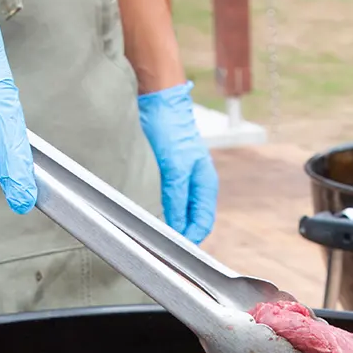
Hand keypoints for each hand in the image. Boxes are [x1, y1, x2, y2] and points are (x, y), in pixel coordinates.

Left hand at [137, 82, 218, 243]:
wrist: (159, 102)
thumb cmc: (172, 130)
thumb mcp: (175, 168)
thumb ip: (178, 198)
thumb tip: (178, 228)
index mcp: (205, 184)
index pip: (203, 223)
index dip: (190, 239)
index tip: (173, 250)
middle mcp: (196, 185)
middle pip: (191, 221)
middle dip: (178, 235)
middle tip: (159, 246)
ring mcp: (182, 180)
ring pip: (178, 213)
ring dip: (167, 223)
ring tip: (151, 234)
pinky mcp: (167, 175)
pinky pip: (166, 201)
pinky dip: (158, 210)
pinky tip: (146, 215)